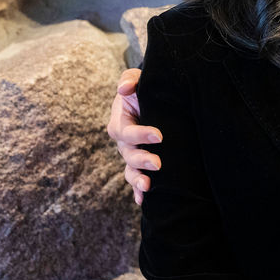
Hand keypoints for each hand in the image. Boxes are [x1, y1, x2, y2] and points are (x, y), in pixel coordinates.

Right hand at [106, 68, 161, 205]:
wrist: (150, 98)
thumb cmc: (141, 88)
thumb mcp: (135, 80)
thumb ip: (129, 80)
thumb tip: (124, 88)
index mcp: (119, 123)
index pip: (127, 132)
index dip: (141, 134)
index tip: (159, 136)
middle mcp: (123, 142)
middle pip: (129, 155)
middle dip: (142, 161)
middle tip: (158, 164)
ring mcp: (130, 154)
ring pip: (130, 170)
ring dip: (137, 180)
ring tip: (148, 186)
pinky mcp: (139, 162)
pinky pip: (135, 179)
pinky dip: (137, 190)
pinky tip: (143, 200)